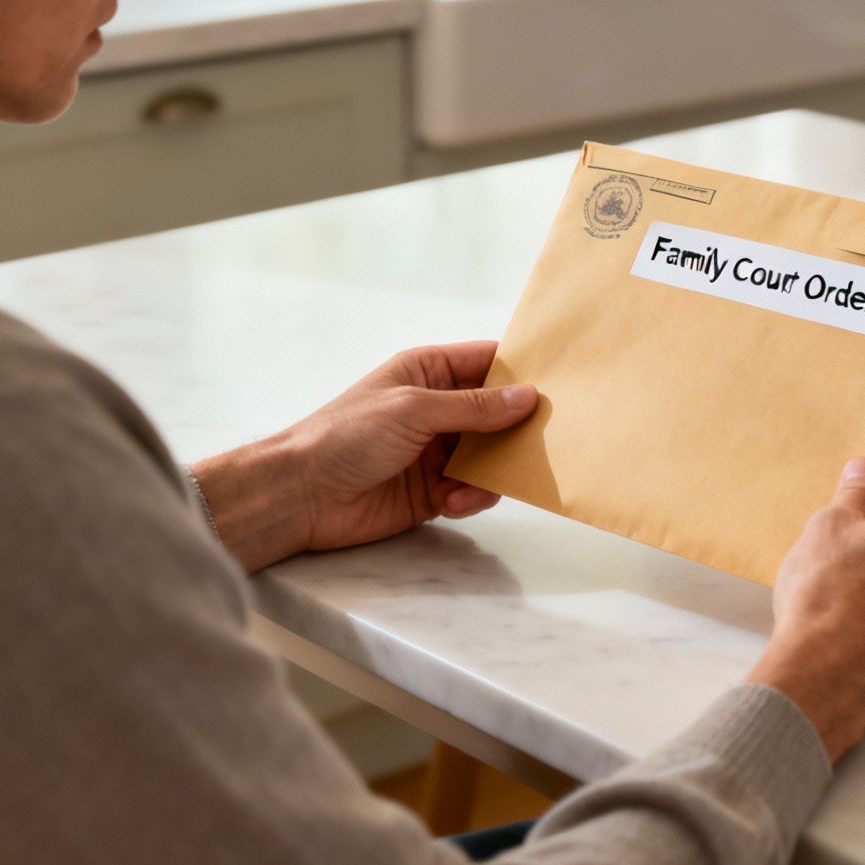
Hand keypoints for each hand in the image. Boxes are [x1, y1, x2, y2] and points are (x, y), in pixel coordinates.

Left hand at [190, 341, 536, 571]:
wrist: (302, 495)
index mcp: (427, 372)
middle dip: (519, 426)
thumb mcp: (414, 409)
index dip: (522, 369)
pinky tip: (454, 502)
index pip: (487, 362)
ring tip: (484, 482)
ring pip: (490, 456)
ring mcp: (435, 451)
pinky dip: (472, 497)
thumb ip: (474, 407)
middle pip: (497, 412)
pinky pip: (472, 490)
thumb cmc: (346, 436)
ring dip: (495, 470)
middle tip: (548, 440)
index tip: (563, 380)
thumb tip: (528, 396)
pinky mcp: (433, 491)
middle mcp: (436, 409)